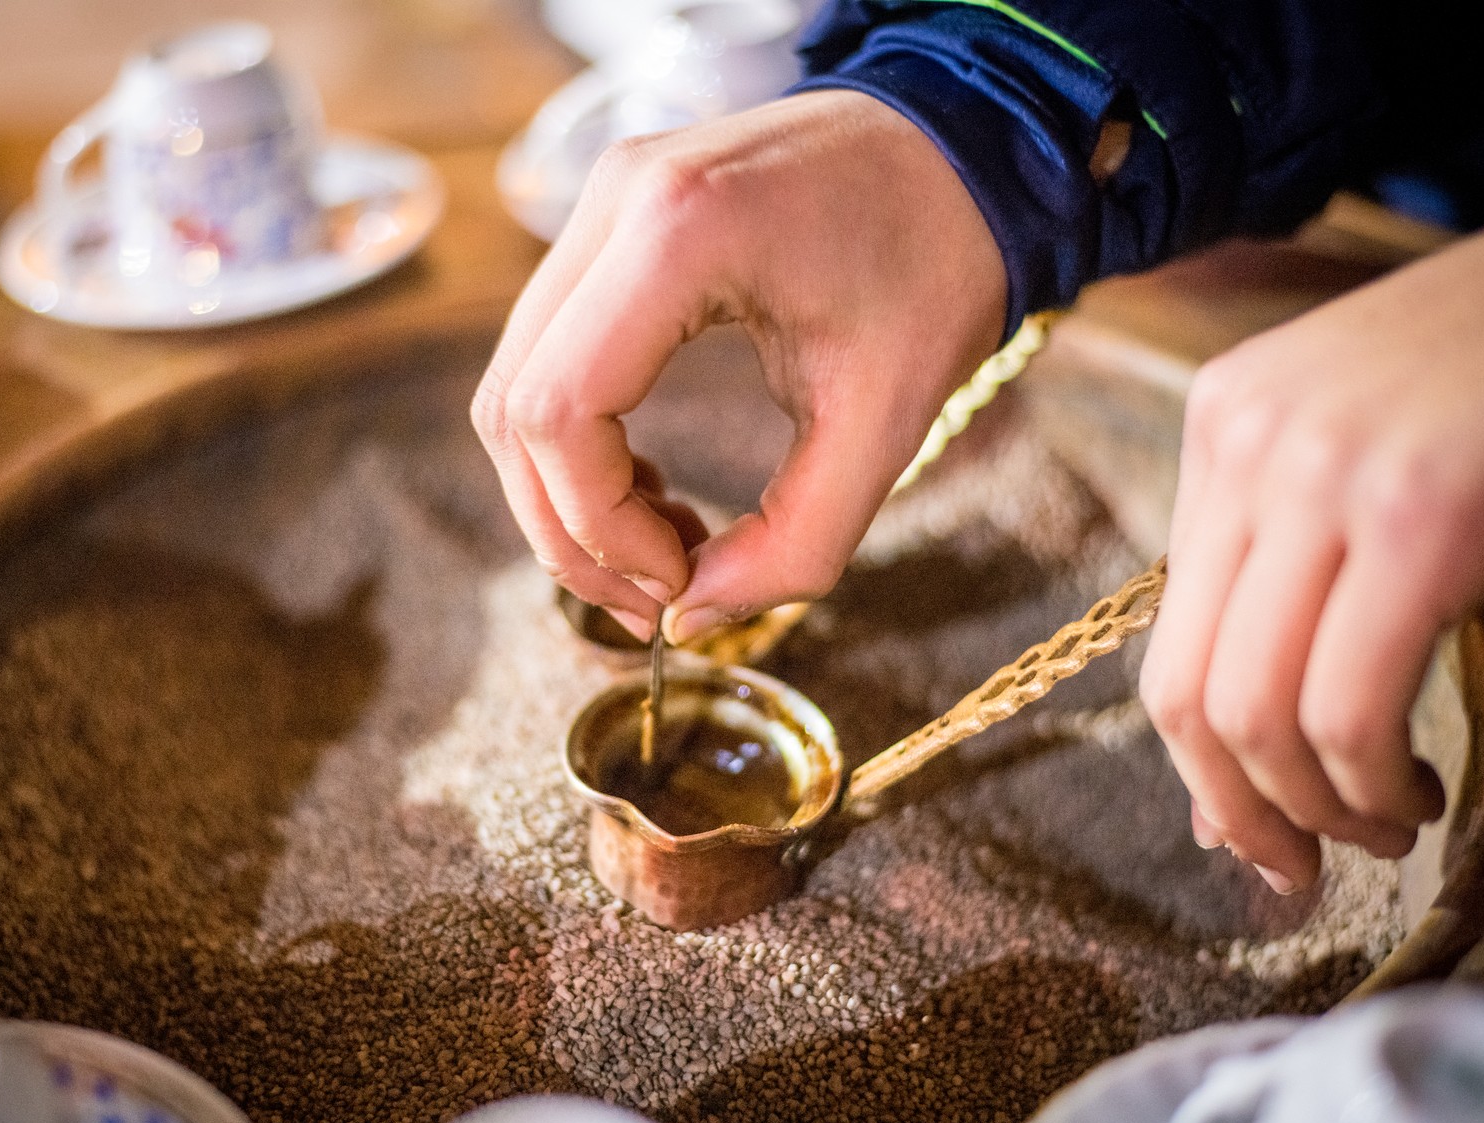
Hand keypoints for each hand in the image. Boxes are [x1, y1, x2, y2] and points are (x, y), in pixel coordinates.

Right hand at [472, 90, 1006, 641]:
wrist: (967, 142)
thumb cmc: (941, 261)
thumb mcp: (887, 421)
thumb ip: (795, 542)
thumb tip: (691, 619)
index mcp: (677, 233)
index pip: (558, 411)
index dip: (595, 525)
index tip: (673, 584)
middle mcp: (613, 202)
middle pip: (515, 408)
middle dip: (568, 529)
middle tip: (652, 598)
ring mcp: (601, 202)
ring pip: (517, 386)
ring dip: (569, 492)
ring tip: (662, 550)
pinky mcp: (610, 222)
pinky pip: (551, 354)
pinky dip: (583, 442)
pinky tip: (653, 488)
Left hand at [1139, 227, 1483, 892]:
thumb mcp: (1364, 483)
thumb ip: (1289, 613)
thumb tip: (1220, 806)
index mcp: (1219, 433)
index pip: (1168, 643)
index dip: (1201, 769)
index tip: (1251, 833)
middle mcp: (1244, 450)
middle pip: (1186, 693)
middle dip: (1239, 811)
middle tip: (1296, 867)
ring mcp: (1317, 475)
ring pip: (1254, 711)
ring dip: (1313, 810)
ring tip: (1378, 827)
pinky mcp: (1414, 512)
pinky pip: (1347, 699)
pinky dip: (1366, 780)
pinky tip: (1412, 790)